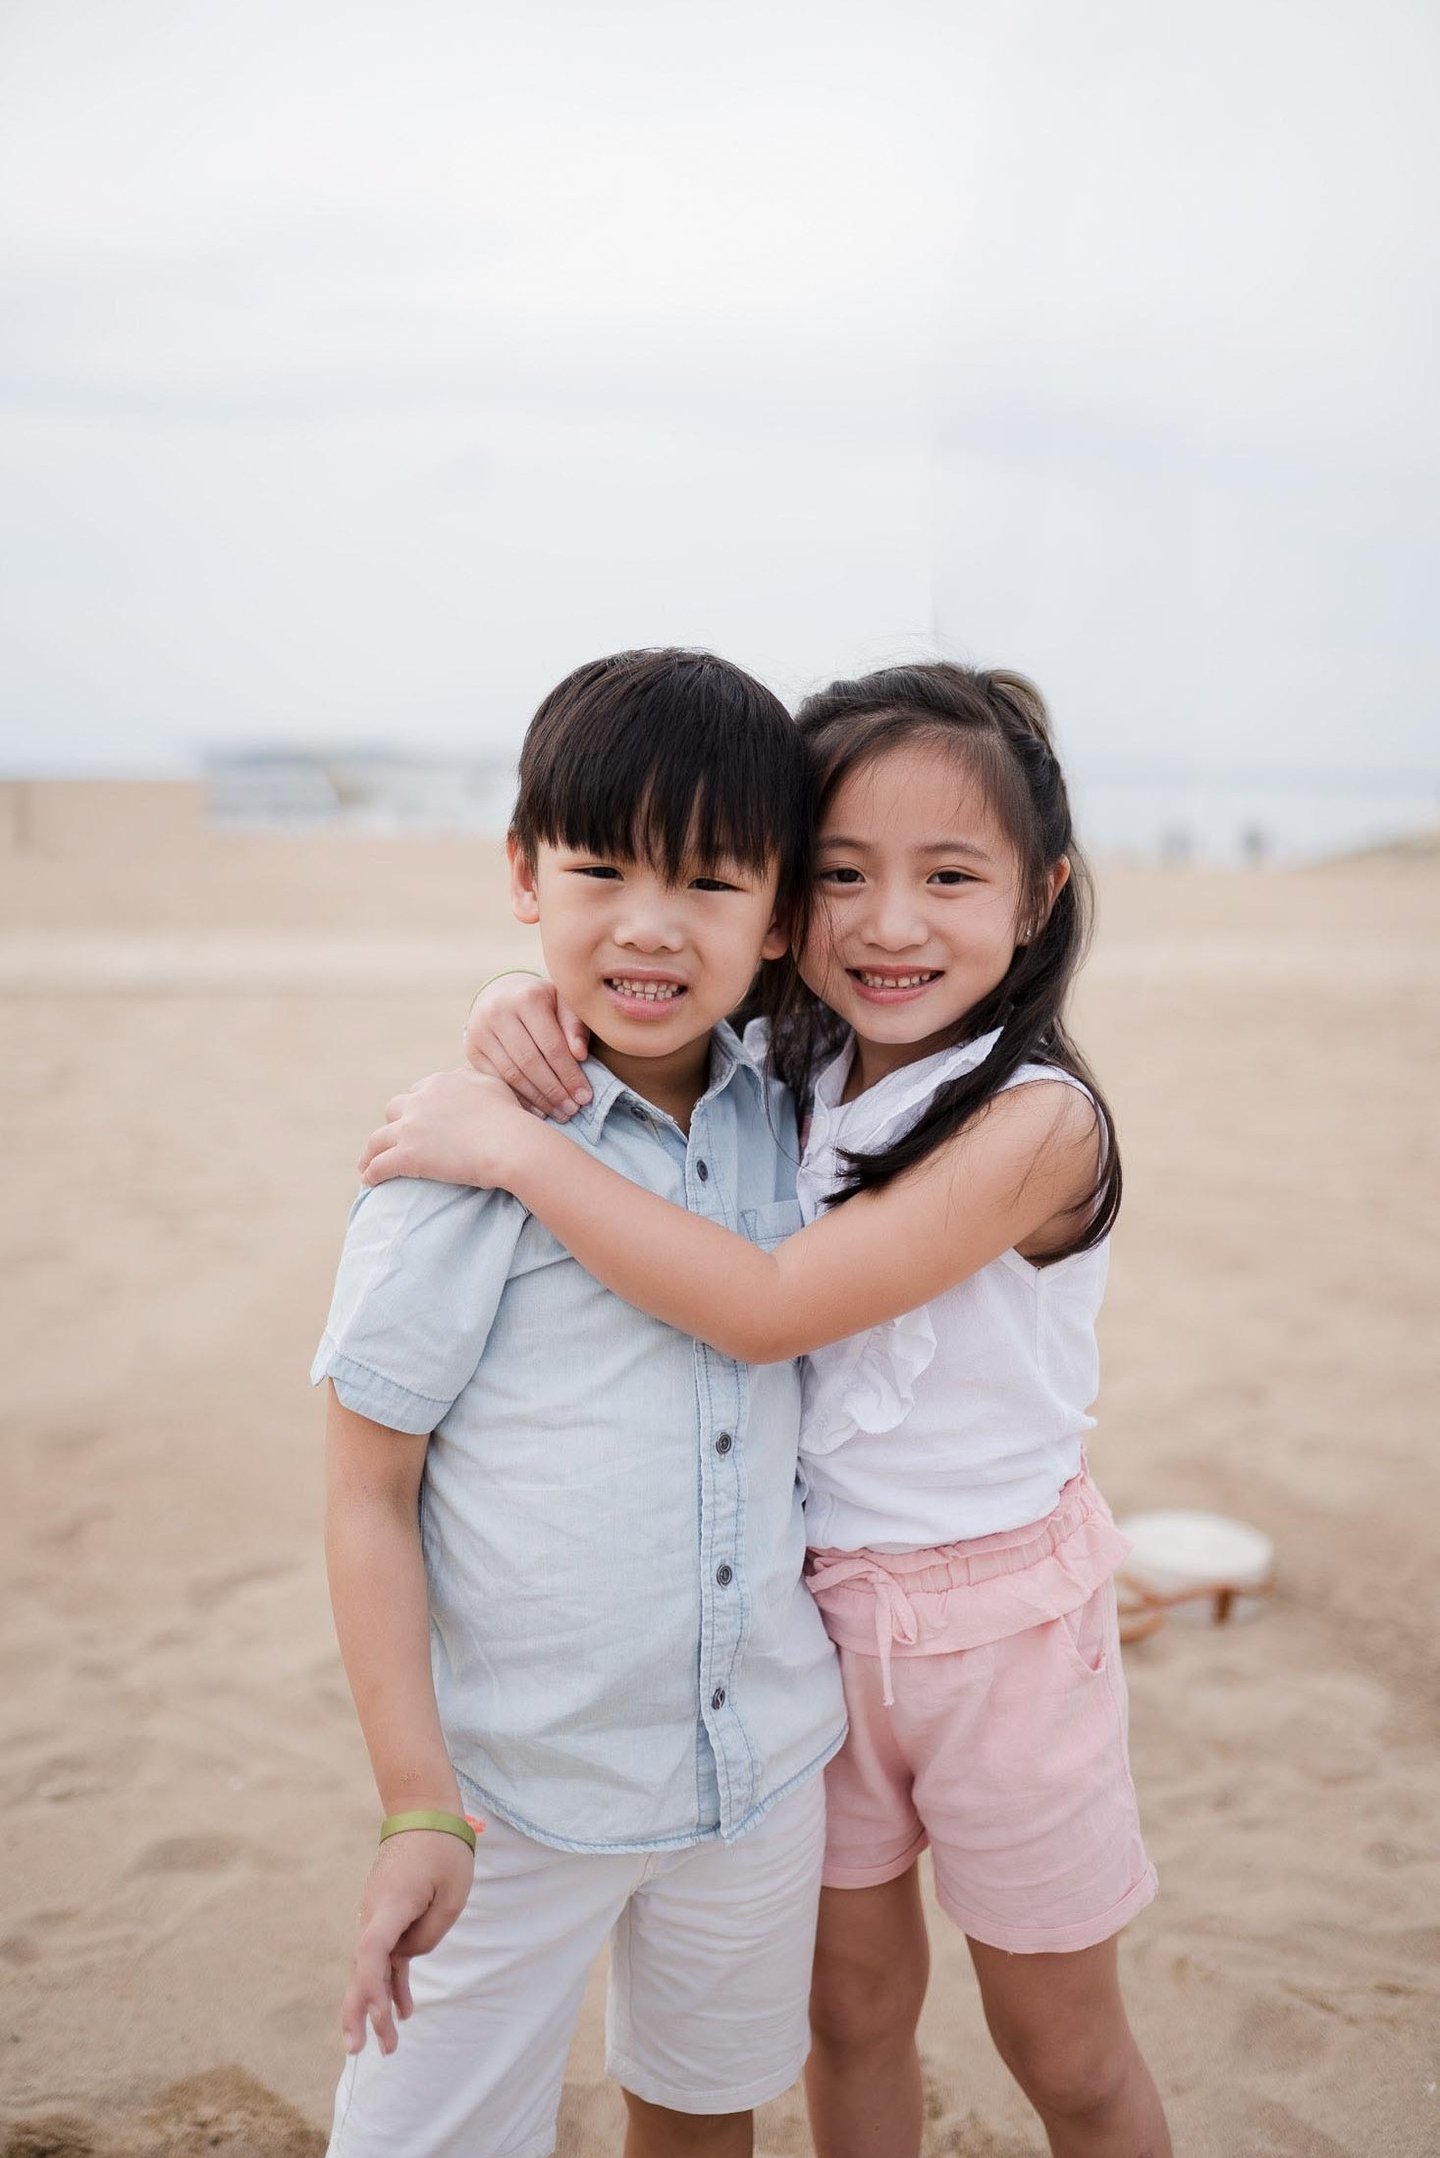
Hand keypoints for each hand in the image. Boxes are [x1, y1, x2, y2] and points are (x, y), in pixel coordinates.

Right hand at [342, 1829, 474, 2055]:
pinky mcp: (386, 1915)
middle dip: (361, 2012)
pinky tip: (403, 2011)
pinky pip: (384, 1955)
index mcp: (391, 1904)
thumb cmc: (443, 1848)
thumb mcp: (453, 1893)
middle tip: (359, 2051)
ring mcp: (377, 1915)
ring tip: (386, 2046)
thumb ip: (430, 1933)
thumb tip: (407, 1958)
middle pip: (362, 1969)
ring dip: (376, 2005)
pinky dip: (390, 1982)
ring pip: (370, 1967)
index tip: (378, 2016)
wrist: (424, 1811)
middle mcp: (374, 1913)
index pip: (372, 1952)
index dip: (371, 1987)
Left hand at [359, 1068, 532, 1188]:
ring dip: (370, 1152)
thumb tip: (464, 1078)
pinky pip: (380, 1165)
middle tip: (394, 1140)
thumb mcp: (494, 1085)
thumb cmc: (512, 1118)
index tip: (417, 1120)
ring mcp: (411, 1128)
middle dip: (393, 1124)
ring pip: (378, 1139)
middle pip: (394, 1110)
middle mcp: (421, 1101)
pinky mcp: (407, 1155)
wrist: (510, 1143)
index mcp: (441, 1083)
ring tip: (366, 1164)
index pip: (419, 1092)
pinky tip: (369, 1181)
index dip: (416, 1107)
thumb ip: (474, 1079)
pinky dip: (371, 1172)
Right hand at [463, 974, 590, 1119]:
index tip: (585, 1096)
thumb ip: (575, 1026)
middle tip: (572, 1110)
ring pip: (511, 1075)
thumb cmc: (543, 1004)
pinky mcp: (471, 1049)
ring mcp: (480, 1031)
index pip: (552, 1045)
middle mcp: (498, 1011)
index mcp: (527, 998)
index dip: (570, 1074)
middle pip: (530, 1062)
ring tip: (559, 1113)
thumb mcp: (565, 1005)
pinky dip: (518, 1098)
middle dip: (554, 1091)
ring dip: (537, 1099)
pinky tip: (537, 1110)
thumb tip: (580, 1055)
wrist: (503, 996)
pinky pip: (496, 1080)